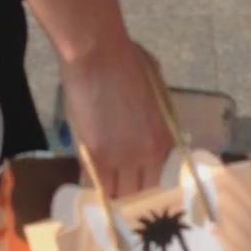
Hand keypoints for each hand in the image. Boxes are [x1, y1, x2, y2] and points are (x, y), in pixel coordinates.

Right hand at [58, 39, 174, 201]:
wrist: (97, 54)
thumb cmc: (128, 60)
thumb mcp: (156, 90)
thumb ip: (156, 115)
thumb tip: (150, 124)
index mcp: (165, 139)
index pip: (163, 180)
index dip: (150, 188)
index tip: (140, 189)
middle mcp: (147, 154)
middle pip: (142, 193)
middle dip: (131, 197)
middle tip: (120, 195)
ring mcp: (121, 158)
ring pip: (118, 194)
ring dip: (111, 195)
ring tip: (103, 196)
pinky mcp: (95, 154)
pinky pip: (94, 183)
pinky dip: (92, 187)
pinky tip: (86, 190)